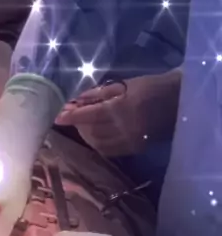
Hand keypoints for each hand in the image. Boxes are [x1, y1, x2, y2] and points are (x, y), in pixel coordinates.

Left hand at [56, 71, 181, 156]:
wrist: (179, 102)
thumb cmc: (151, 87)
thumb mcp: (124, 85)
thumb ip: (99, 95)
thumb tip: (76, 101)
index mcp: (122, 109)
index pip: (89, 116)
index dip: (71, 117)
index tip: (57, 117)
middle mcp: (124, 129)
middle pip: (92, 132)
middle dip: (79, 125)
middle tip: (72, 116)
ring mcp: (130, 142)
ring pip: (98, 144)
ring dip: (86, 136)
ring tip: (83, 125)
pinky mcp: (134, 149)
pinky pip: (109, 151)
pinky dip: (98, 143)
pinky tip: (95, 135)